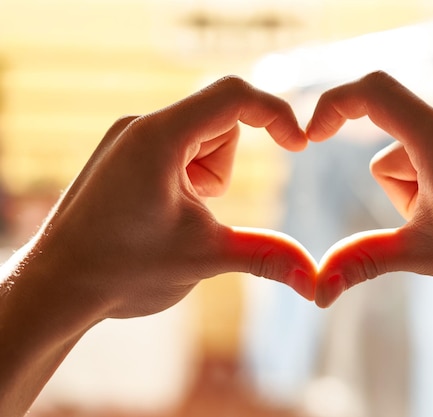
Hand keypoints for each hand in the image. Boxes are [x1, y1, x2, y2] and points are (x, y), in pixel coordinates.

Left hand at [8, 76, 316, 319]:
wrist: (59, 286)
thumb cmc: (123, 269)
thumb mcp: (205, 257)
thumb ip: (266, 256)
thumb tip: (316, 280)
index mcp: (160, 138)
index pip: (233, 95)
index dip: (276, 113)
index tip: (300, 146)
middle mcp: (141, 126)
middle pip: (221, 121)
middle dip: (226, 167)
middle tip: (200, 209)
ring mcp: (130, 138)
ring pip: (203, 137)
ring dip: (208, 175)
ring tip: (176, 214)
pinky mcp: (126, 153)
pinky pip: (179, 148)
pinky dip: (189, 177)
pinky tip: (162, 211)